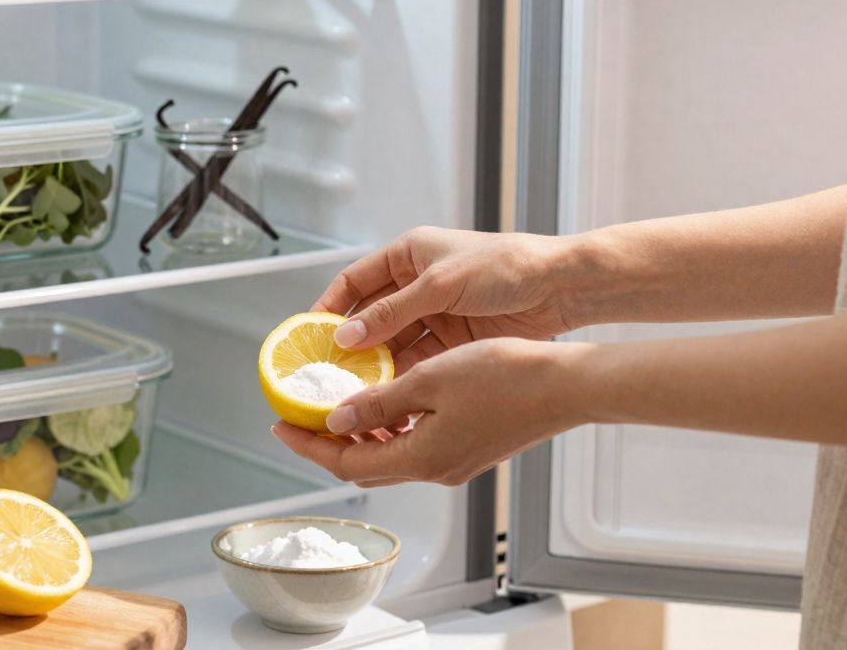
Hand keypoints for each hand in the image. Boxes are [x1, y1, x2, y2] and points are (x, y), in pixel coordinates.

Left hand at [272, 338, 587, 486]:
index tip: (280, 425)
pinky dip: (391, 429)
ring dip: (361, 435)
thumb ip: (379, 402)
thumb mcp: (430, 380)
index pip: (347, 462)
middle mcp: (435, 469)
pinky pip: (415, 446)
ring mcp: (455, 463)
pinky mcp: (470, 450)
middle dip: (328, 443)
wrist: (566, 386)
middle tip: (301, 417)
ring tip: (337, 404)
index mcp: (421, 458)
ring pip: (391, 456)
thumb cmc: (506, 377)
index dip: (309, 446)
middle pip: (365, 465)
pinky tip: (387, 401)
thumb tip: (336, 417)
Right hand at [316, 227, 582, 372]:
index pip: (353, 282)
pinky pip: (415, 360)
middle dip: (347, 345)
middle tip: (324, 373)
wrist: (560, 287)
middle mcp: (415, 285)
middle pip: (369, 318)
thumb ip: (392, 313)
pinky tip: (383, 395)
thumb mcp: (440, 286)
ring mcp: (433, 315)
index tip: (306, 335)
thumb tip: (345, 338)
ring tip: (349, 390)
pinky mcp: (452, 341)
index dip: (328, 307)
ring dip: (372, 365)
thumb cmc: (505, 266)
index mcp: (407, 255)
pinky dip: (399, 376)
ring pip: (391, 344)